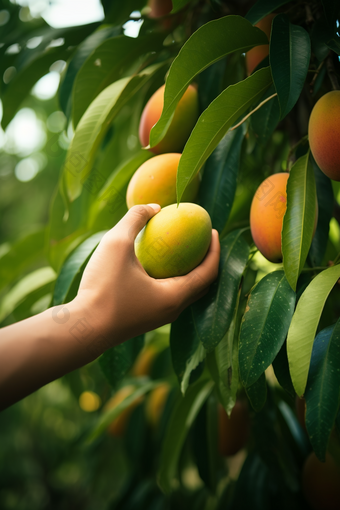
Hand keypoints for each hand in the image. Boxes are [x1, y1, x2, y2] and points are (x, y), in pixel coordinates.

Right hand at [75, 204, 219, 346]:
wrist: (82, 330)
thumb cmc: (101, 287)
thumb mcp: (116, 244)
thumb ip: (135, 219)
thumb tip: (153, 206)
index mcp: (175, 296)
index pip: (208, 272)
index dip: (214, 250)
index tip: (214, 230)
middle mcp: (172, 311)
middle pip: (201, 285)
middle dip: (206, 262)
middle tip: (203, 240)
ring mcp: (158, 318)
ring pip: (184, 293)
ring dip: (189, 272)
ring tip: (183, 251)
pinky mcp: (144, 320)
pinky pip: (167, 296)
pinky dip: (171, 280)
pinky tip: (155, 265)